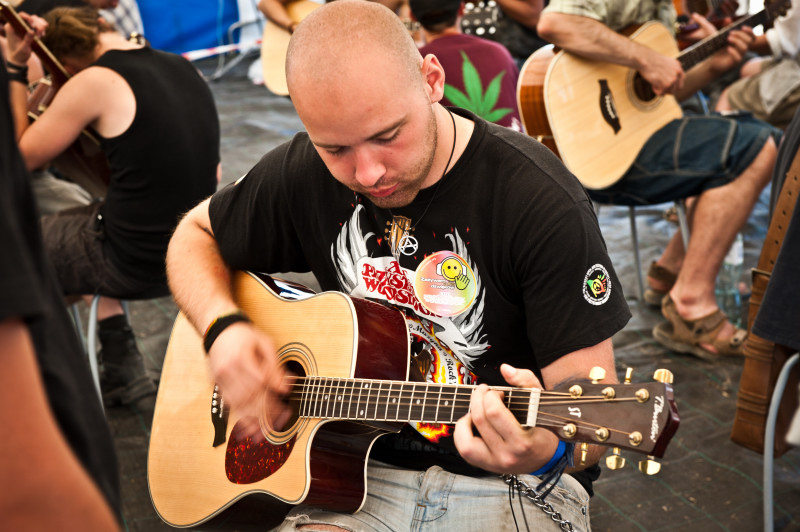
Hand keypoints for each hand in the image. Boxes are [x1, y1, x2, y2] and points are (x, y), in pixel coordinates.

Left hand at [4, 13, 46, 65]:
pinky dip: (42, 28)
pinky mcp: (29, 30)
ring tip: (42, 35)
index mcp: (11, 27)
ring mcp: (24, 27)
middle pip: (30, 18)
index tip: (33, 25)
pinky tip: (43, 35)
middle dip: (37, 24)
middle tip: (40, 33)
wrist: (18, 59)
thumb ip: (27, 40)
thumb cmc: (18, 54)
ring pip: (35, 20)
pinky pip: (38, 25)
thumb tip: (32, 31)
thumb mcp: (23, 48)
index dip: (28, 18)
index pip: (19, 16)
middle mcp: (17, 25)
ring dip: (41, 26)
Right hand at [206, 322, 290, 439]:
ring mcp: (219, 379)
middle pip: (248, 396)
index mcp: (241, 357)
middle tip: (277, 424)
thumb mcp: (265, 343)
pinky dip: (239, 416)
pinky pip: (228, 405)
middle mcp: (227, 369)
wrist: (219, 330)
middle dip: (264, 413)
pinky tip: (249, 427)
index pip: (260, 382)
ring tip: (264, 432)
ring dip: (252, 419)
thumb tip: (285, 386)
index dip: (273, 397)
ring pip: (237, 404)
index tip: (285, 408)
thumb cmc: (245, 336)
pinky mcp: (216, 385)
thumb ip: (275, 365)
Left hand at [453, 364, 560, 473]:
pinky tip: (470, 423)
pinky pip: (465, 450)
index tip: (498, 392)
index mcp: (521, 442)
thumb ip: (525, 380)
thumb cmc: (542, 427)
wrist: (546, 457)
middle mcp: (507, 455)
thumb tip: (505, 369)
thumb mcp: (539, 400)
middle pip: (479, 420)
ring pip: (465, 441)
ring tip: (474, 410)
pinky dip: (462, 433)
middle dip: (478, 399)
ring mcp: (494, 463)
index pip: (494, 412)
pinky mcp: (485, 465)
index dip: (491, 395)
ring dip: (465, 419)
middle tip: (484, 393)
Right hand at [637, 47, 684, 95]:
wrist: (645, 59)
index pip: (680, 81)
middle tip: (659, 87)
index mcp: (678, 66)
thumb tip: (670, 82)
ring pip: (669, 92)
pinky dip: (656, 91)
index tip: (666, 86)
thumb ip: (671, 71)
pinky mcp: (667, 84)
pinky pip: (661, 93)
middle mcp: (678, 73)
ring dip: (661, 89)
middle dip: (667, 89)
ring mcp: (673, 79)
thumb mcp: (665, 63)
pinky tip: (652, 84)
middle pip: (676, 89)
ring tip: (654, 83)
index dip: (673, 86)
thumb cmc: (651, 61)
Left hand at [706, 17, 752, 74]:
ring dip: (737, 41)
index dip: (750, 31)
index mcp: (742, 43)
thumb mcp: (720, 37)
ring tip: (728, 38)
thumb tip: (727, 18)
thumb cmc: (717, 49)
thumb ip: (725, 28)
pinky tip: (728, 48)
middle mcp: (742, 49)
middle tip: (730, 33)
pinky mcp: (733, 63)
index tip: (742, 27)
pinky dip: (734, 52)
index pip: (752, 36)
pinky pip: (738, 58)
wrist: (710, 62)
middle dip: (741, 35)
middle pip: (749, 41)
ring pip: (744, 48)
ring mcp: (739, 56)